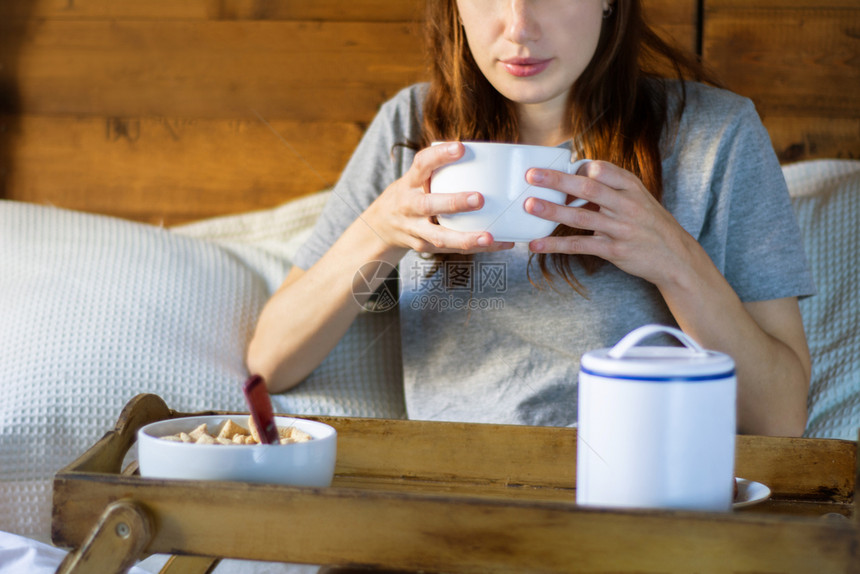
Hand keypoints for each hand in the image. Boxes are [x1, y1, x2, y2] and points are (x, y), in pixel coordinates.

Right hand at [364, 142, 514, 254]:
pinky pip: (451, 249)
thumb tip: (486, 155)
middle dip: (454, 203)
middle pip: (428, 205)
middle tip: (479, 199)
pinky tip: (497, 243)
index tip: (460, 148)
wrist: (382, 225)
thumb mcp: (416, 179)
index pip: (421, 164)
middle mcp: (409, 206)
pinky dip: (475, 248)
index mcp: (410, 183)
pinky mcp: (423, 246)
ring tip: (489, 237)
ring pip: (439, 236)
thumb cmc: (411, 194)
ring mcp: (414, 229)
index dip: (439, 155)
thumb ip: (440, 169)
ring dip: (465, 237)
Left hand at [522, 161, 697, 286]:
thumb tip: (574, 180)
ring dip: (552, 211)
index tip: (556, 164)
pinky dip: (556, 245)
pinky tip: (537, 245)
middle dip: (557, 180)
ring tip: (529, 206)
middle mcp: (627, 205)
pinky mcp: (614, 250)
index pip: (602, 169)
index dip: (577, 166)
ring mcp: (621, 229)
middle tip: (531, 175)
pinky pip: (580, 246)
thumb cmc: (650, 225)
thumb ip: (611, 189)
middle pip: (588, 189)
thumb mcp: (638, 199)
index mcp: (632, 187)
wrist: (676, 257)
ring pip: (581, 217)